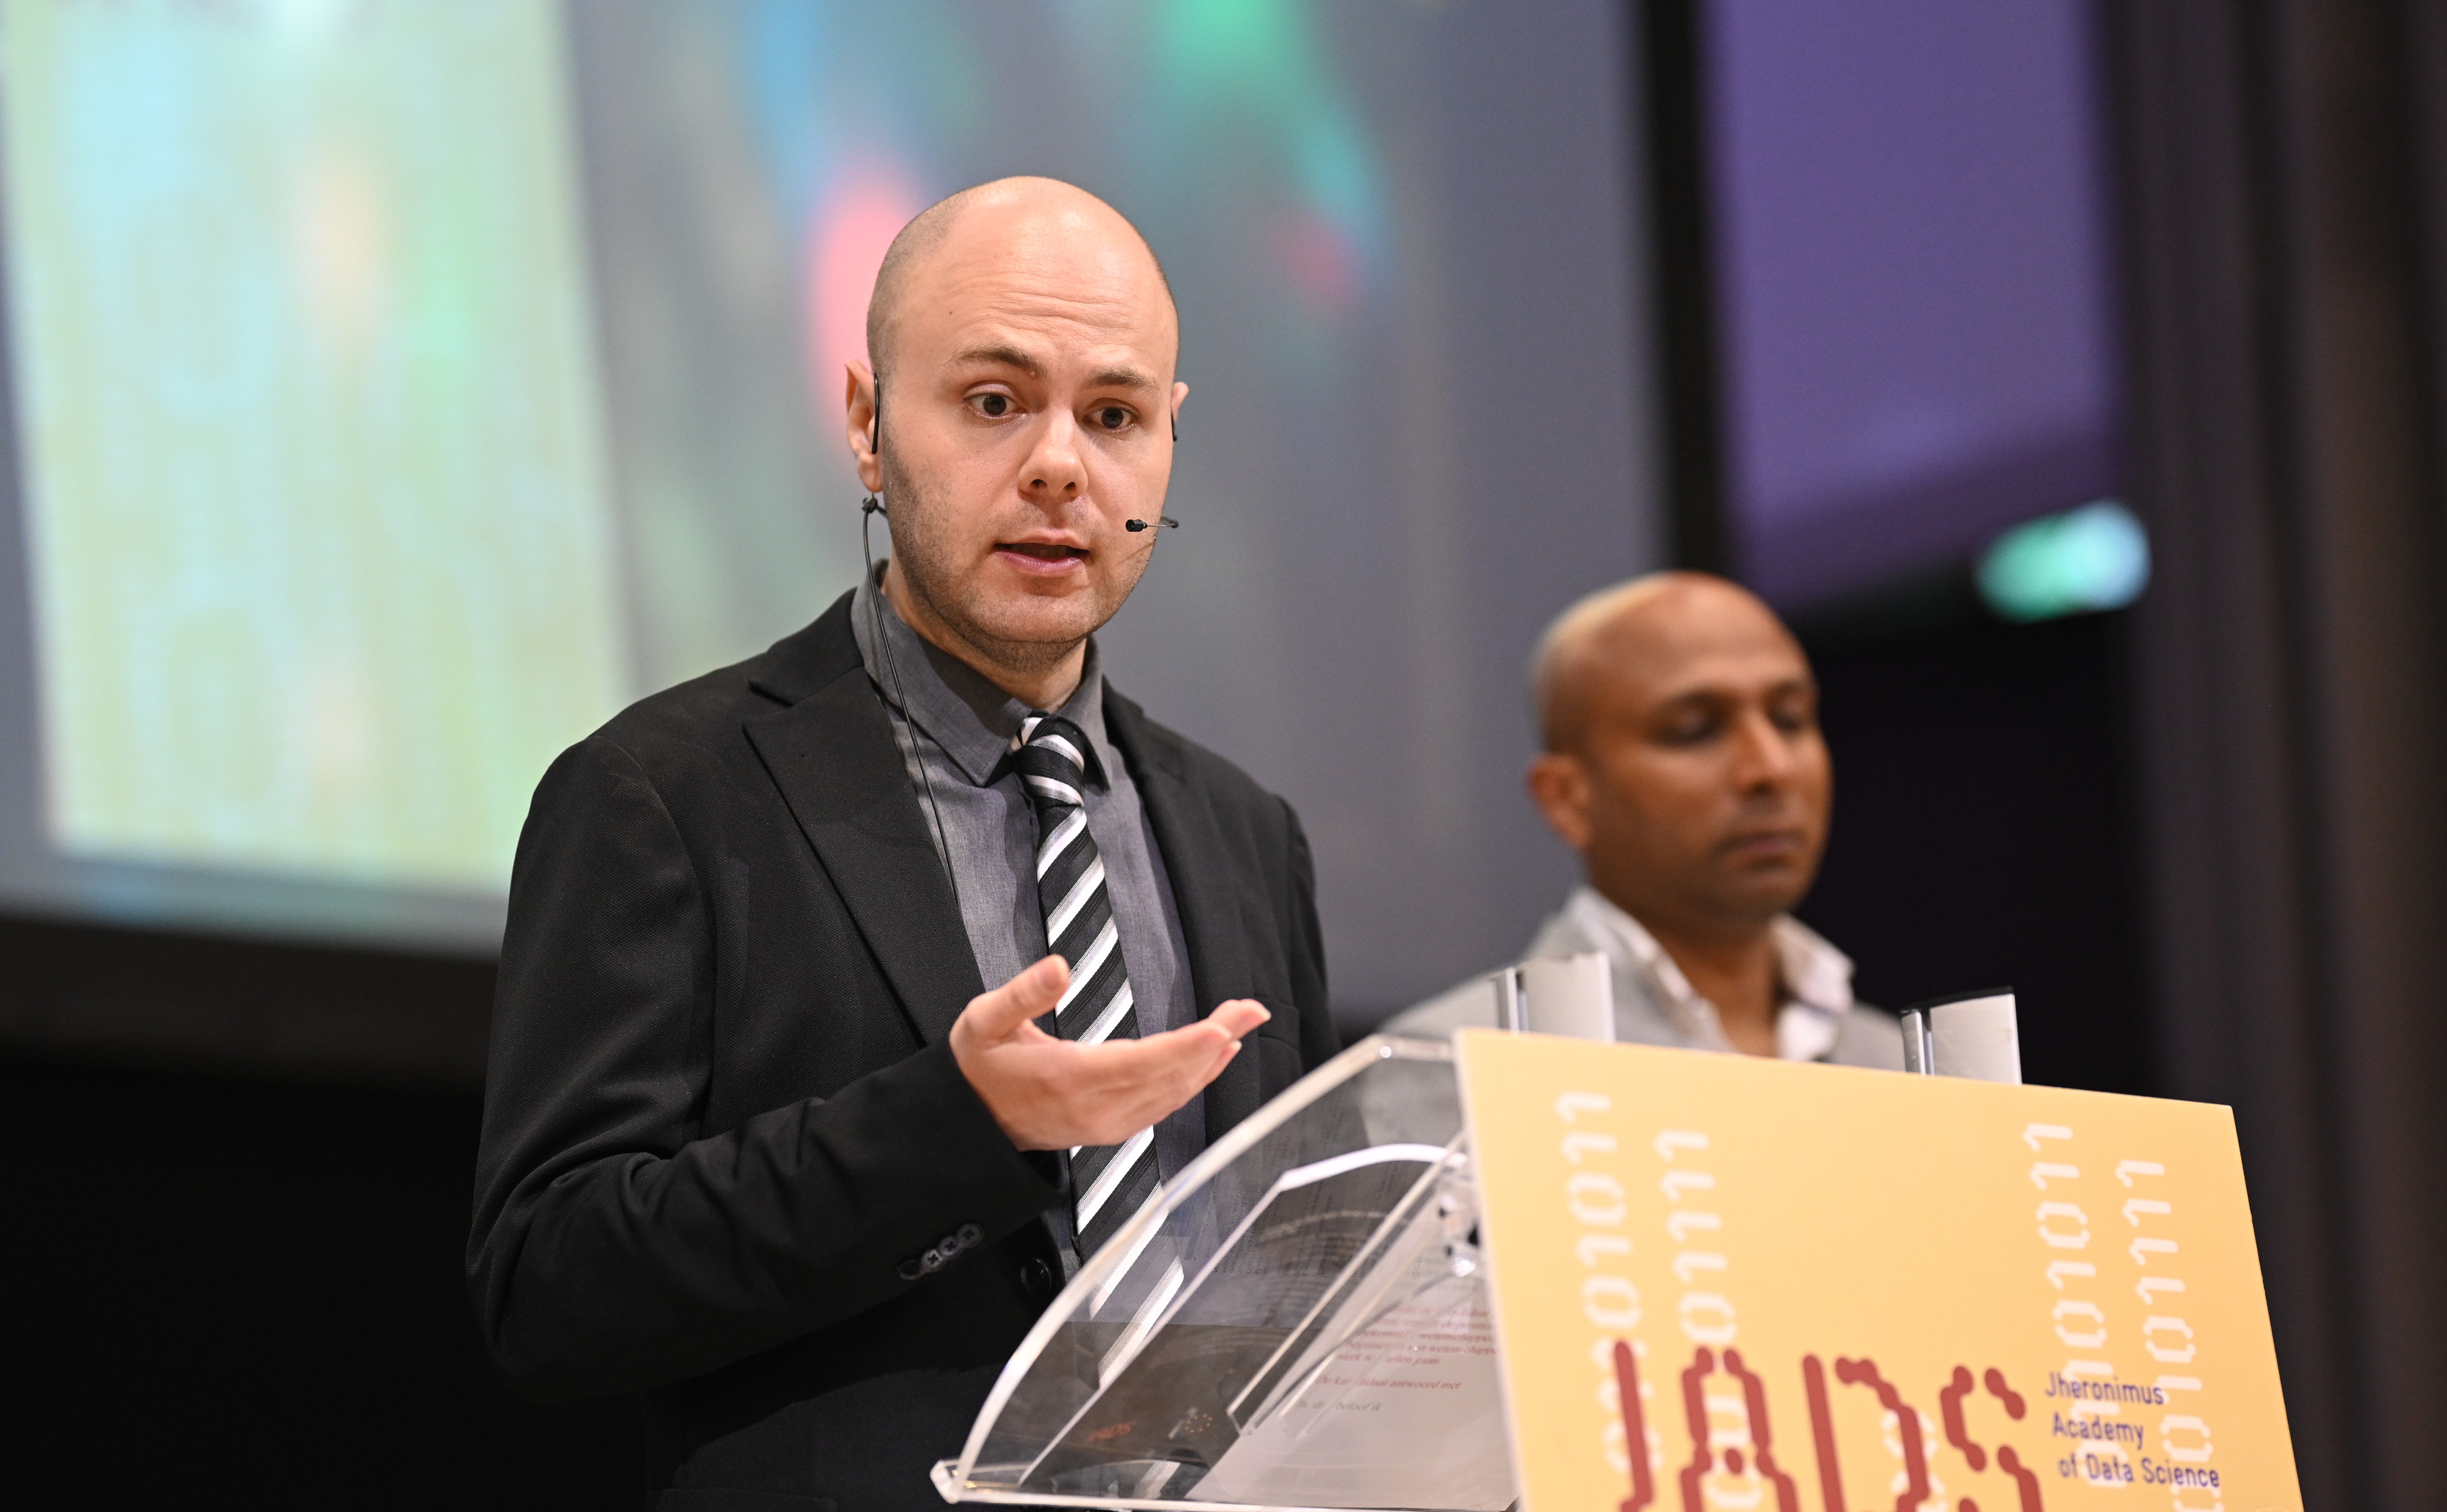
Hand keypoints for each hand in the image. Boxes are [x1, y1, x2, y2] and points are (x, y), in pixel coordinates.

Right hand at [950, 955, 1269, 1150]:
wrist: (971, 1124)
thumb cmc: (980, 1067)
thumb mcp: (984, 1021)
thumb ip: (1023, 993)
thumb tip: (1059, 966)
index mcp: (1068, 1079)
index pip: (1139, 1064)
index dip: (1184, 1047)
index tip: (1220, 1028)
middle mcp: (1096, 1108)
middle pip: (1169, 1075)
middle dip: (1216, 1039)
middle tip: (1252, 1008)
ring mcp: (1108, 1123)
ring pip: (1174, 1093)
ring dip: (1213, 1058)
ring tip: (1244, 1021)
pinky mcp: (1114, 1128)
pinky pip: (1166, 1104)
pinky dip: (1196, 1079)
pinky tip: (1216, 1057)